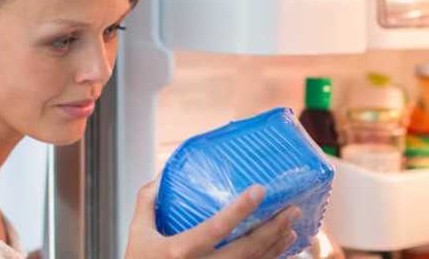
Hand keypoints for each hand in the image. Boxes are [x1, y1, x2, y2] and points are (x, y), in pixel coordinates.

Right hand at [125, 181, 298, 258]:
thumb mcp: (137, 234)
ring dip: (275, 247)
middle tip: (291, 210)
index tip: (260, 190)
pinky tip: (280, 253)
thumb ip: (147, 203)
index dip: (240, 209)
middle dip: (272, 229)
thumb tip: (160, 177)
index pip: (216, 228)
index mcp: (180, 250)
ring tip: (291, 228)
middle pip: (246, 250)